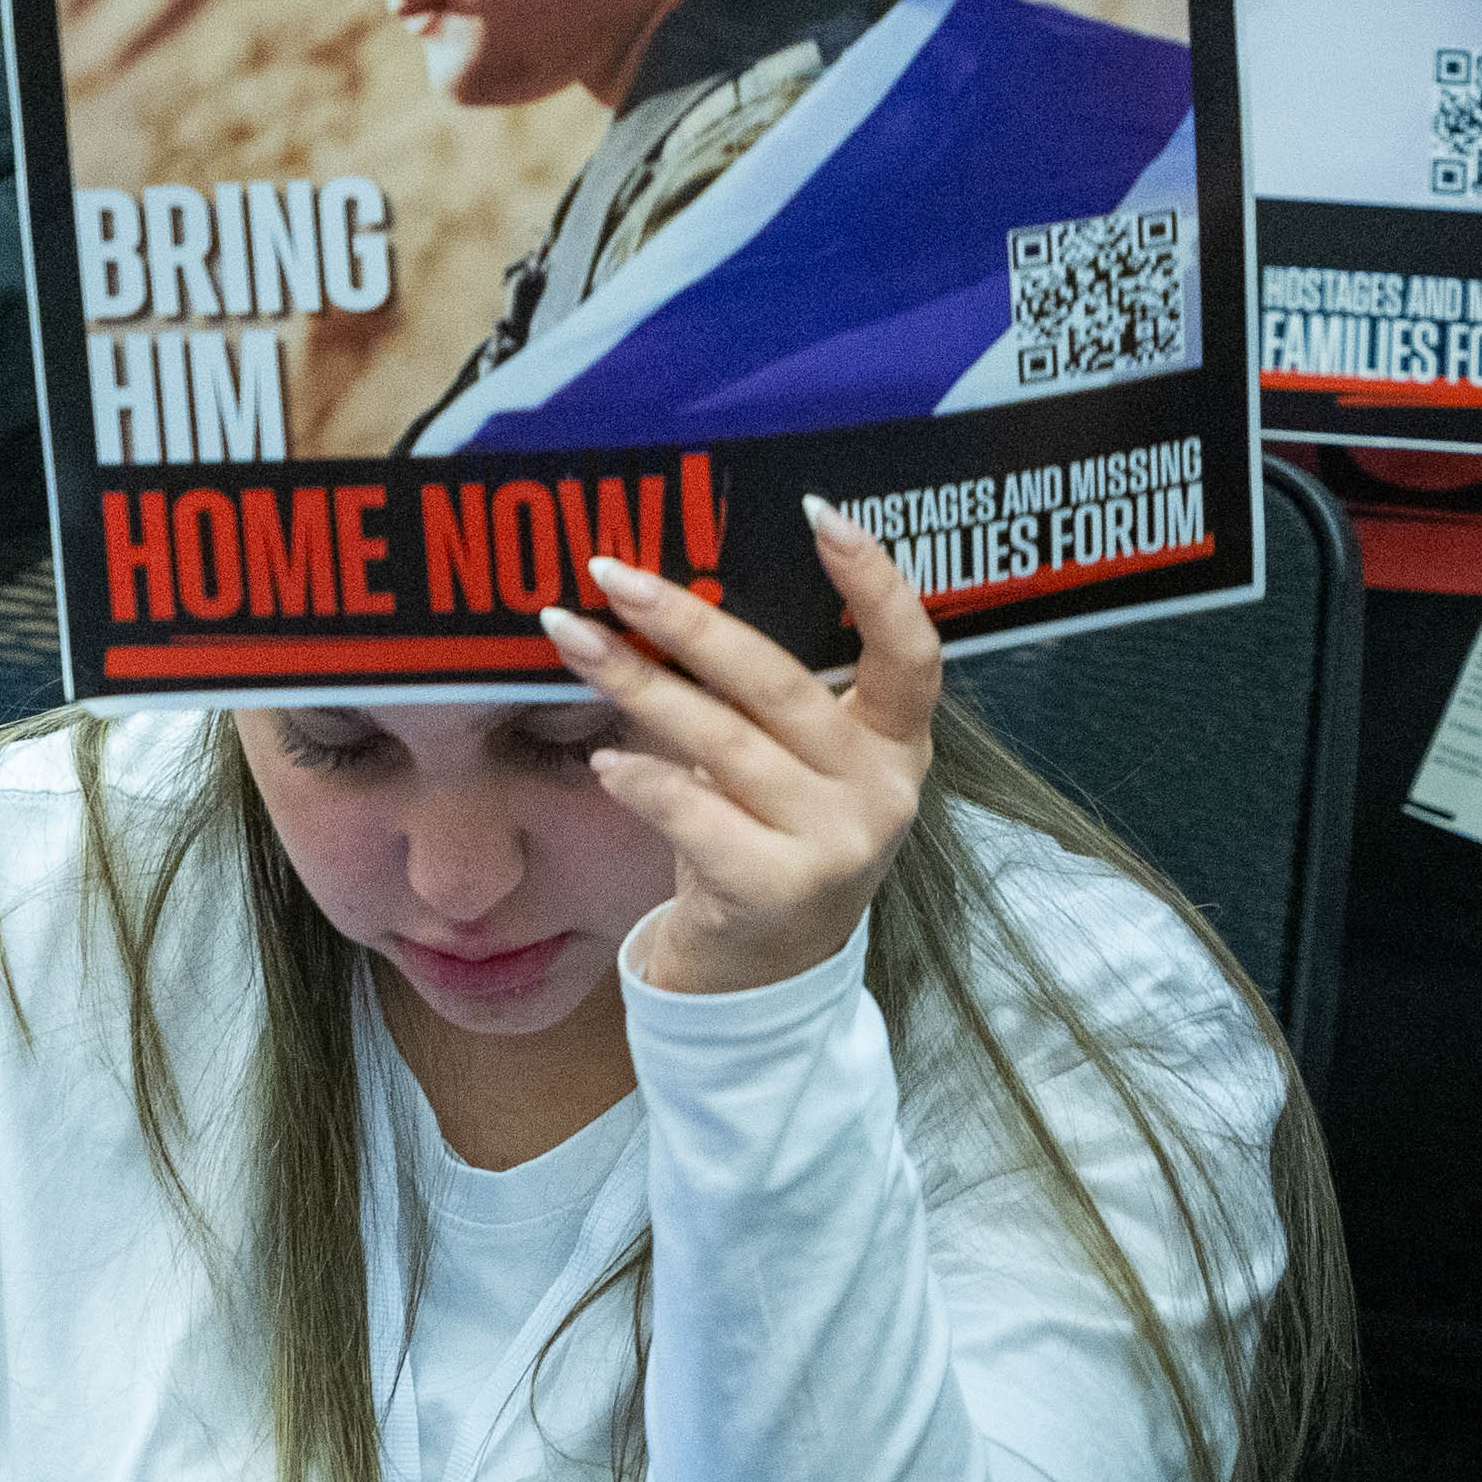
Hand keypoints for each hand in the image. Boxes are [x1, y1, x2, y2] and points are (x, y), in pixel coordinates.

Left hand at [545, 499, 939, 996]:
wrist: (766, 971)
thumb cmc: (766, 836)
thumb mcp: (788, 764)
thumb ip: (761, 697)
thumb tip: (667, 592)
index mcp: (895, 742)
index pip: (911, 652)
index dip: (873, 582)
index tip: (817, 510)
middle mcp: (881, 788)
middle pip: (781, 684)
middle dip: (688, 622)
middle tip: (609, 571)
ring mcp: (838, 843)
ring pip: (726, 743)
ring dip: (638, 685)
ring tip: (569, 637)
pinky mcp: (780, 889)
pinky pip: (698, 817)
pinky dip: (645, 784)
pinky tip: (604, 762)